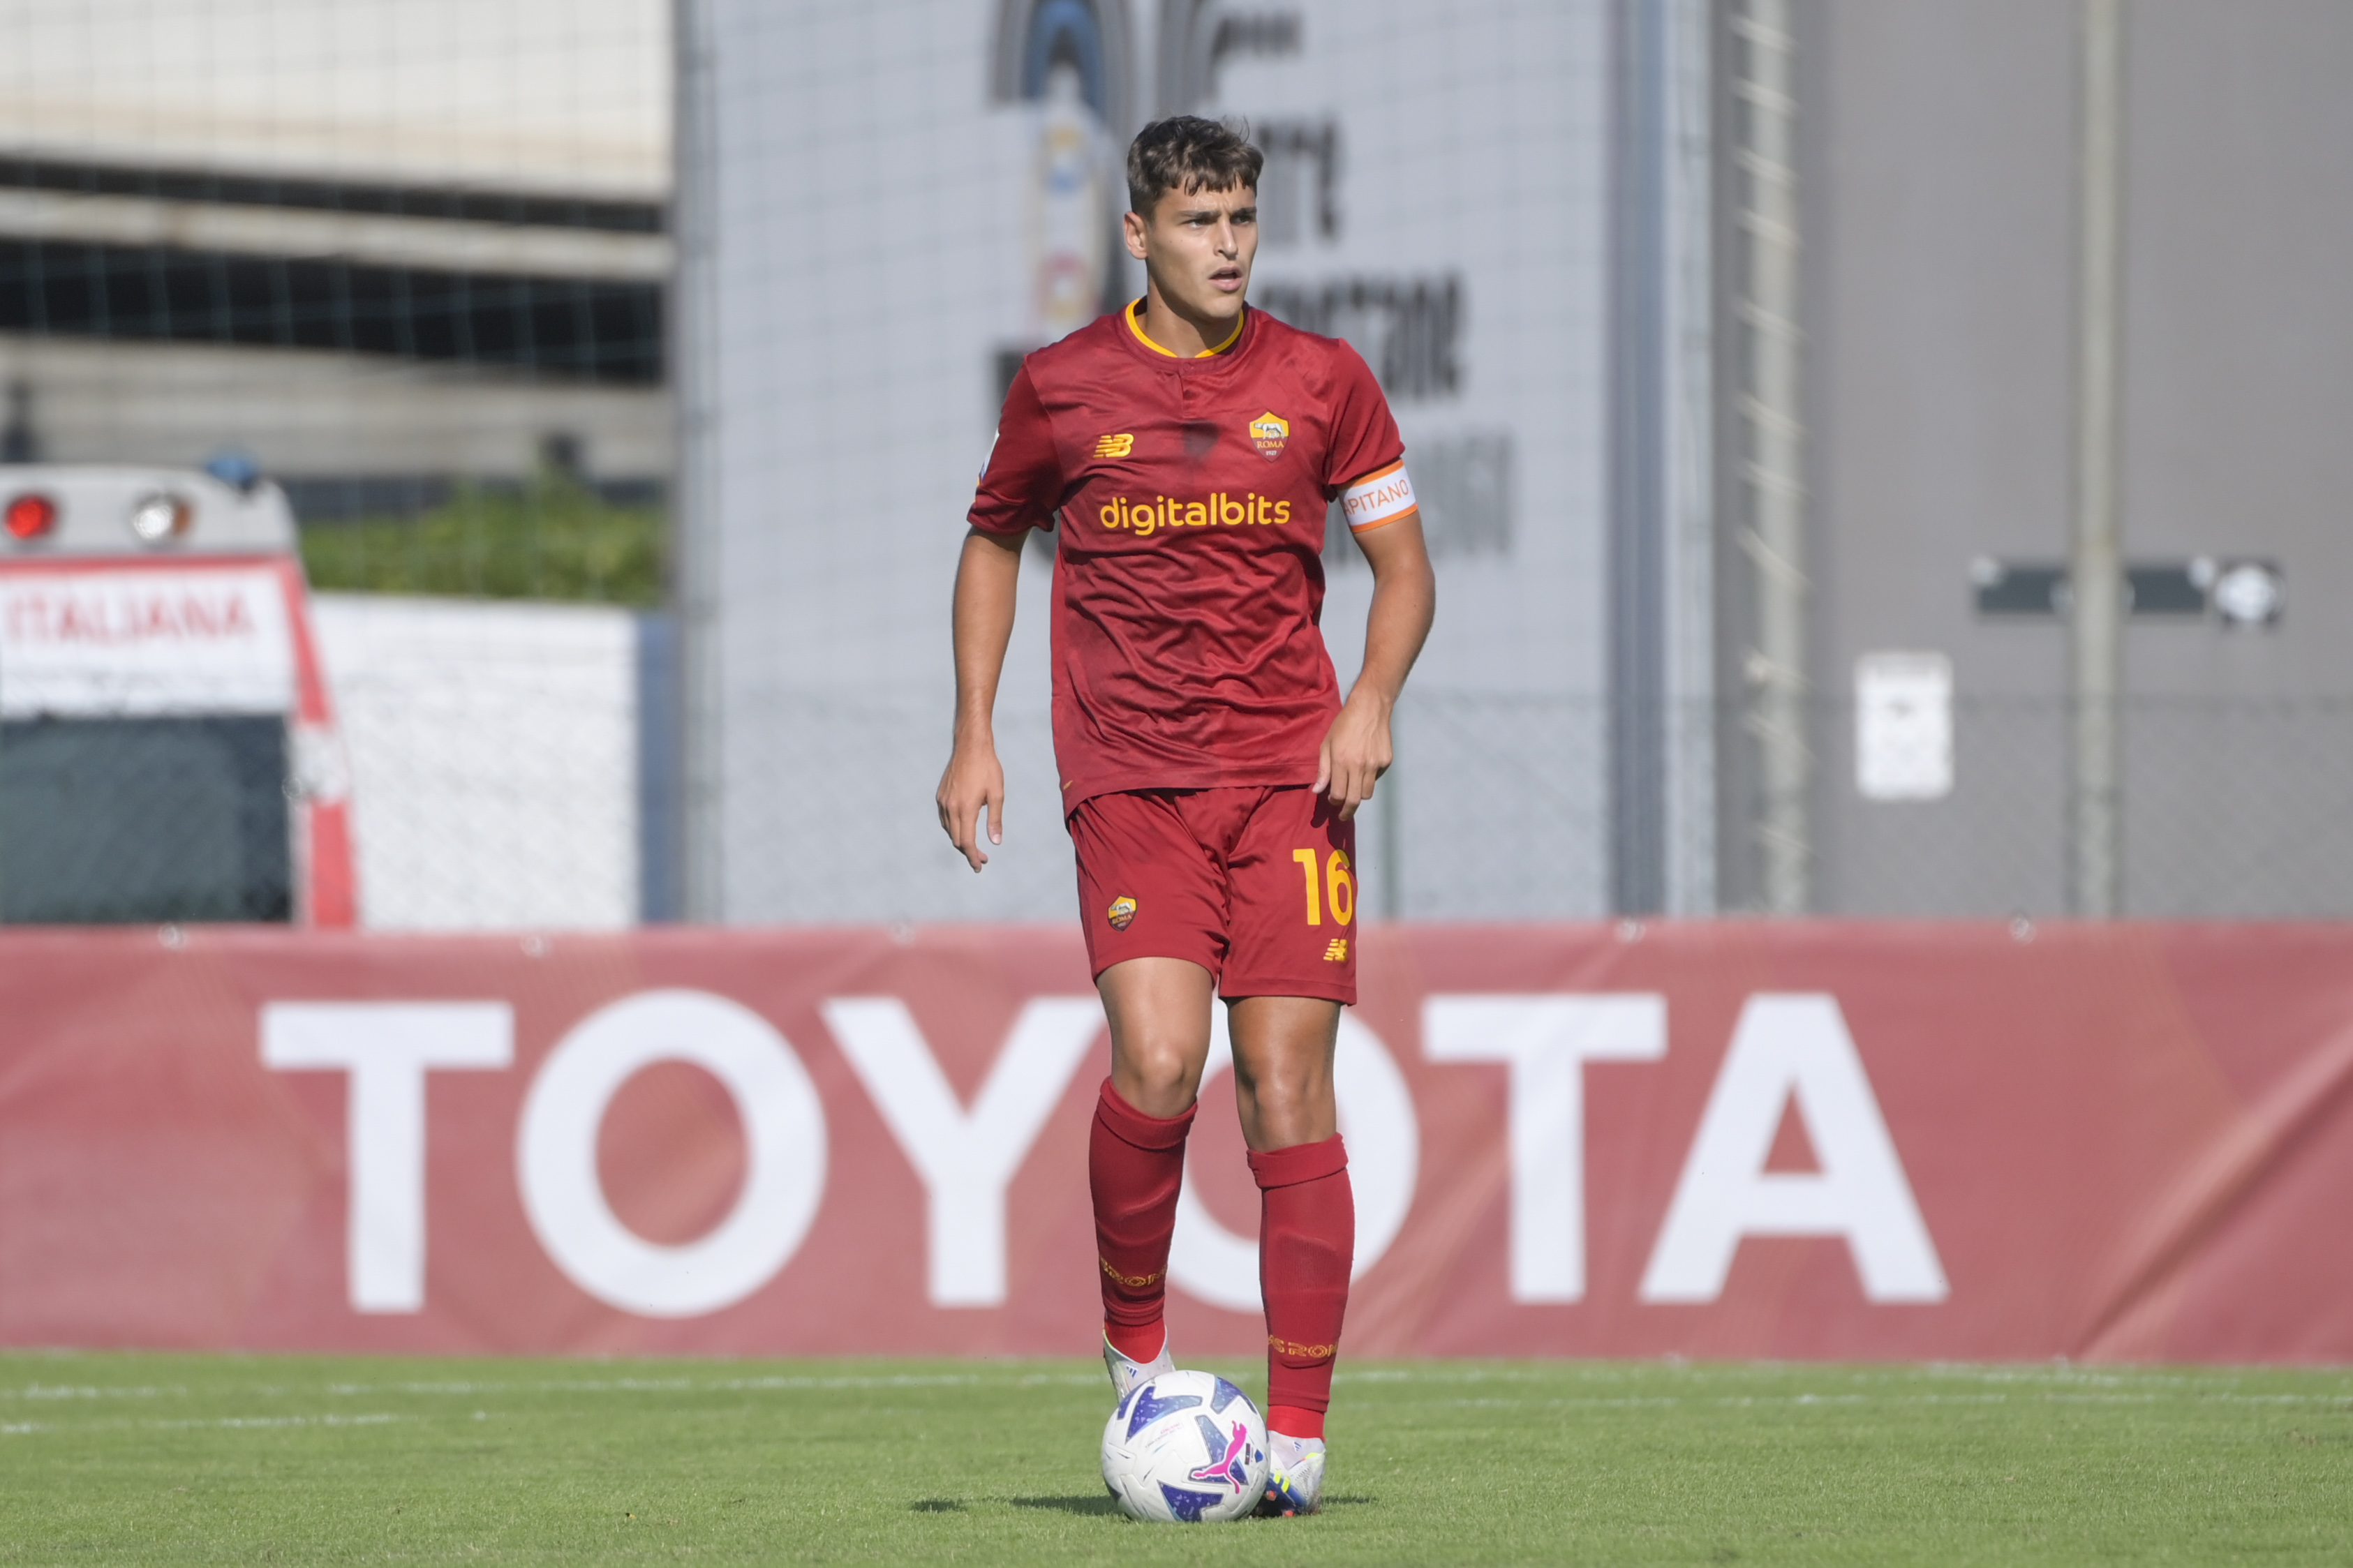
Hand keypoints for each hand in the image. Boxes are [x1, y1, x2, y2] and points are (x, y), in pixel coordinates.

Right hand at [937, 739, 1005, 870]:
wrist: (971, 746)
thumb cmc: (987, 768)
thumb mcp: (997, 794)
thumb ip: (995, 819)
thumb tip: (995, 841)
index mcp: (966, 808)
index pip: (966, 842)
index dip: (973, 857)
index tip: (979, 865)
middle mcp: (950, 807)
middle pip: (956, 839)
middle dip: (968, 852)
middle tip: (982, 858)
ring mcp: (943, 801)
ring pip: (948, 830)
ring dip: (960, 840)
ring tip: (974, 844)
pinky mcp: (940, 795)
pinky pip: (944, 818)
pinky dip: (953, 828)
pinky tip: (963, 827)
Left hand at [1314, 690, 1392, 821]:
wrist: (1370, 708)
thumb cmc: (1344, 725)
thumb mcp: (1326, 744)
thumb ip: (1322, 770)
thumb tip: (1317, 791)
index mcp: (1341, 762)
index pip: (1338, 794)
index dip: (1334, 802)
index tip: (1332, 802)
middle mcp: (1359, 766)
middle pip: (1355, 800)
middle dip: (1347, 811)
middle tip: (1343, 815)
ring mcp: (1375, 765)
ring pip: (1367, 793)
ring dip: (1359, 796)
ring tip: (1353, 791)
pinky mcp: (1386, 762)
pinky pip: (1376, 778)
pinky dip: (1369, 779)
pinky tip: (1365, 767)